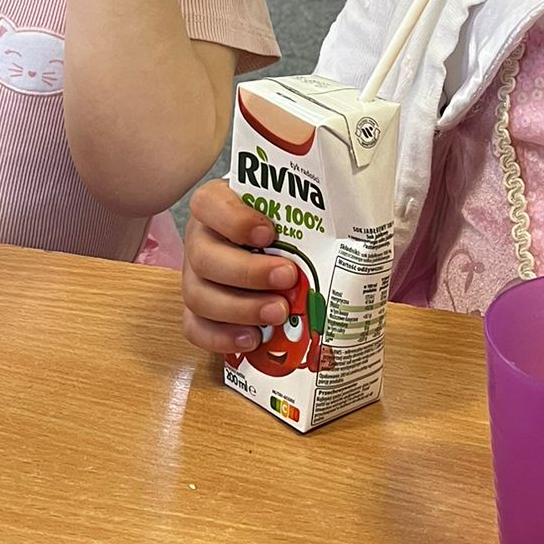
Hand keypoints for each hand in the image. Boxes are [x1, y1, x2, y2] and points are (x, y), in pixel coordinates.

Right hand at [181, 180, 298, 355]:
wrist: (271, 256)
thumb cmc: (284, 228)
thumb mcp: (291, 212)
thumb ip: (304, 217)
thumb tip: (350, 234)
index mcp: (216, 207)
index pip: (209, 204)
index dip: (233, 220)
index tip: (269, 234)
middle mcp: (200, 240)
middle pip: (203, 256)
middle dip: (247, 272)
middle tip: (288, 278)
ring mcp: (193, 278)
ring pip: (198, 296)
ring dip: (240, 309)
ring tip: (278, 314)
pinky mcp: (195, 311)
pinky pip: (195, 328)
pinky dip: (222, 337)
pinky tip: (252, 339)